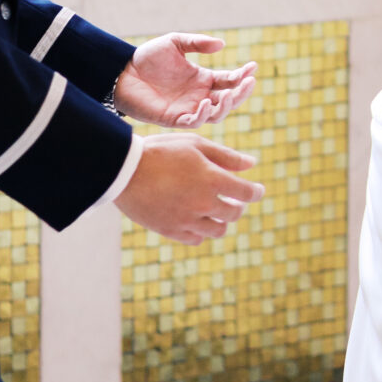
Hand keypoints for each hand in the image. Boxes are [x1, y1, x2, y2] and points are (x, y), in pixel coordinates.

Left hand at [114, 33, 256, 128]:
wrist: (123, 72)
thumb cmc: (148, 58)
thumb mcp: (175, 43)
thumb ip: (197, 43)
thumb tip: (222, 45)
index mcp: (203, 79)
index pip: (229, 81)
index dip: (242, 75)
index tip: (253, 67)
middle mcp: (199, 96)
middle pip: (228, 100)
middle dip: (241, 93)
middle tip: (249, 83)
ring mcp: (188, 108)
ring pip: (216, 114)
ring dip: (225, 106)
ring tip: (228, 94)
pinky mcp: (174, 119)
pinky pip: (194, 121)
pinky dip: (203, 114)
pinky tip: (206, 102)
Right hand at [114, 134, 263, 242]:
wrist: (124, 169)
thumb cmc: (161, 151)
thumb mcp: (195, 144)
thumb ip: (226, 156)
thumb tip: (252, 165)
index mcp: (212, 179)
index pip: (247, 193)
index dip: (256, 192)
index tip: (257, 190)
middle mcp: (203, 203)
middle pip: (234, 214)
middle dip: (237, 206)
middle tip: (232, 200)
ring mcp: (187, 219)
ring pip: (217, 230)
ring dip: (220, 220)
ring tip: (213, 210)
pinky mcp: (171, 230)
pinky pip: (196, 238)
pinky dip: (200, 230)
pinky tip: (196, 219)